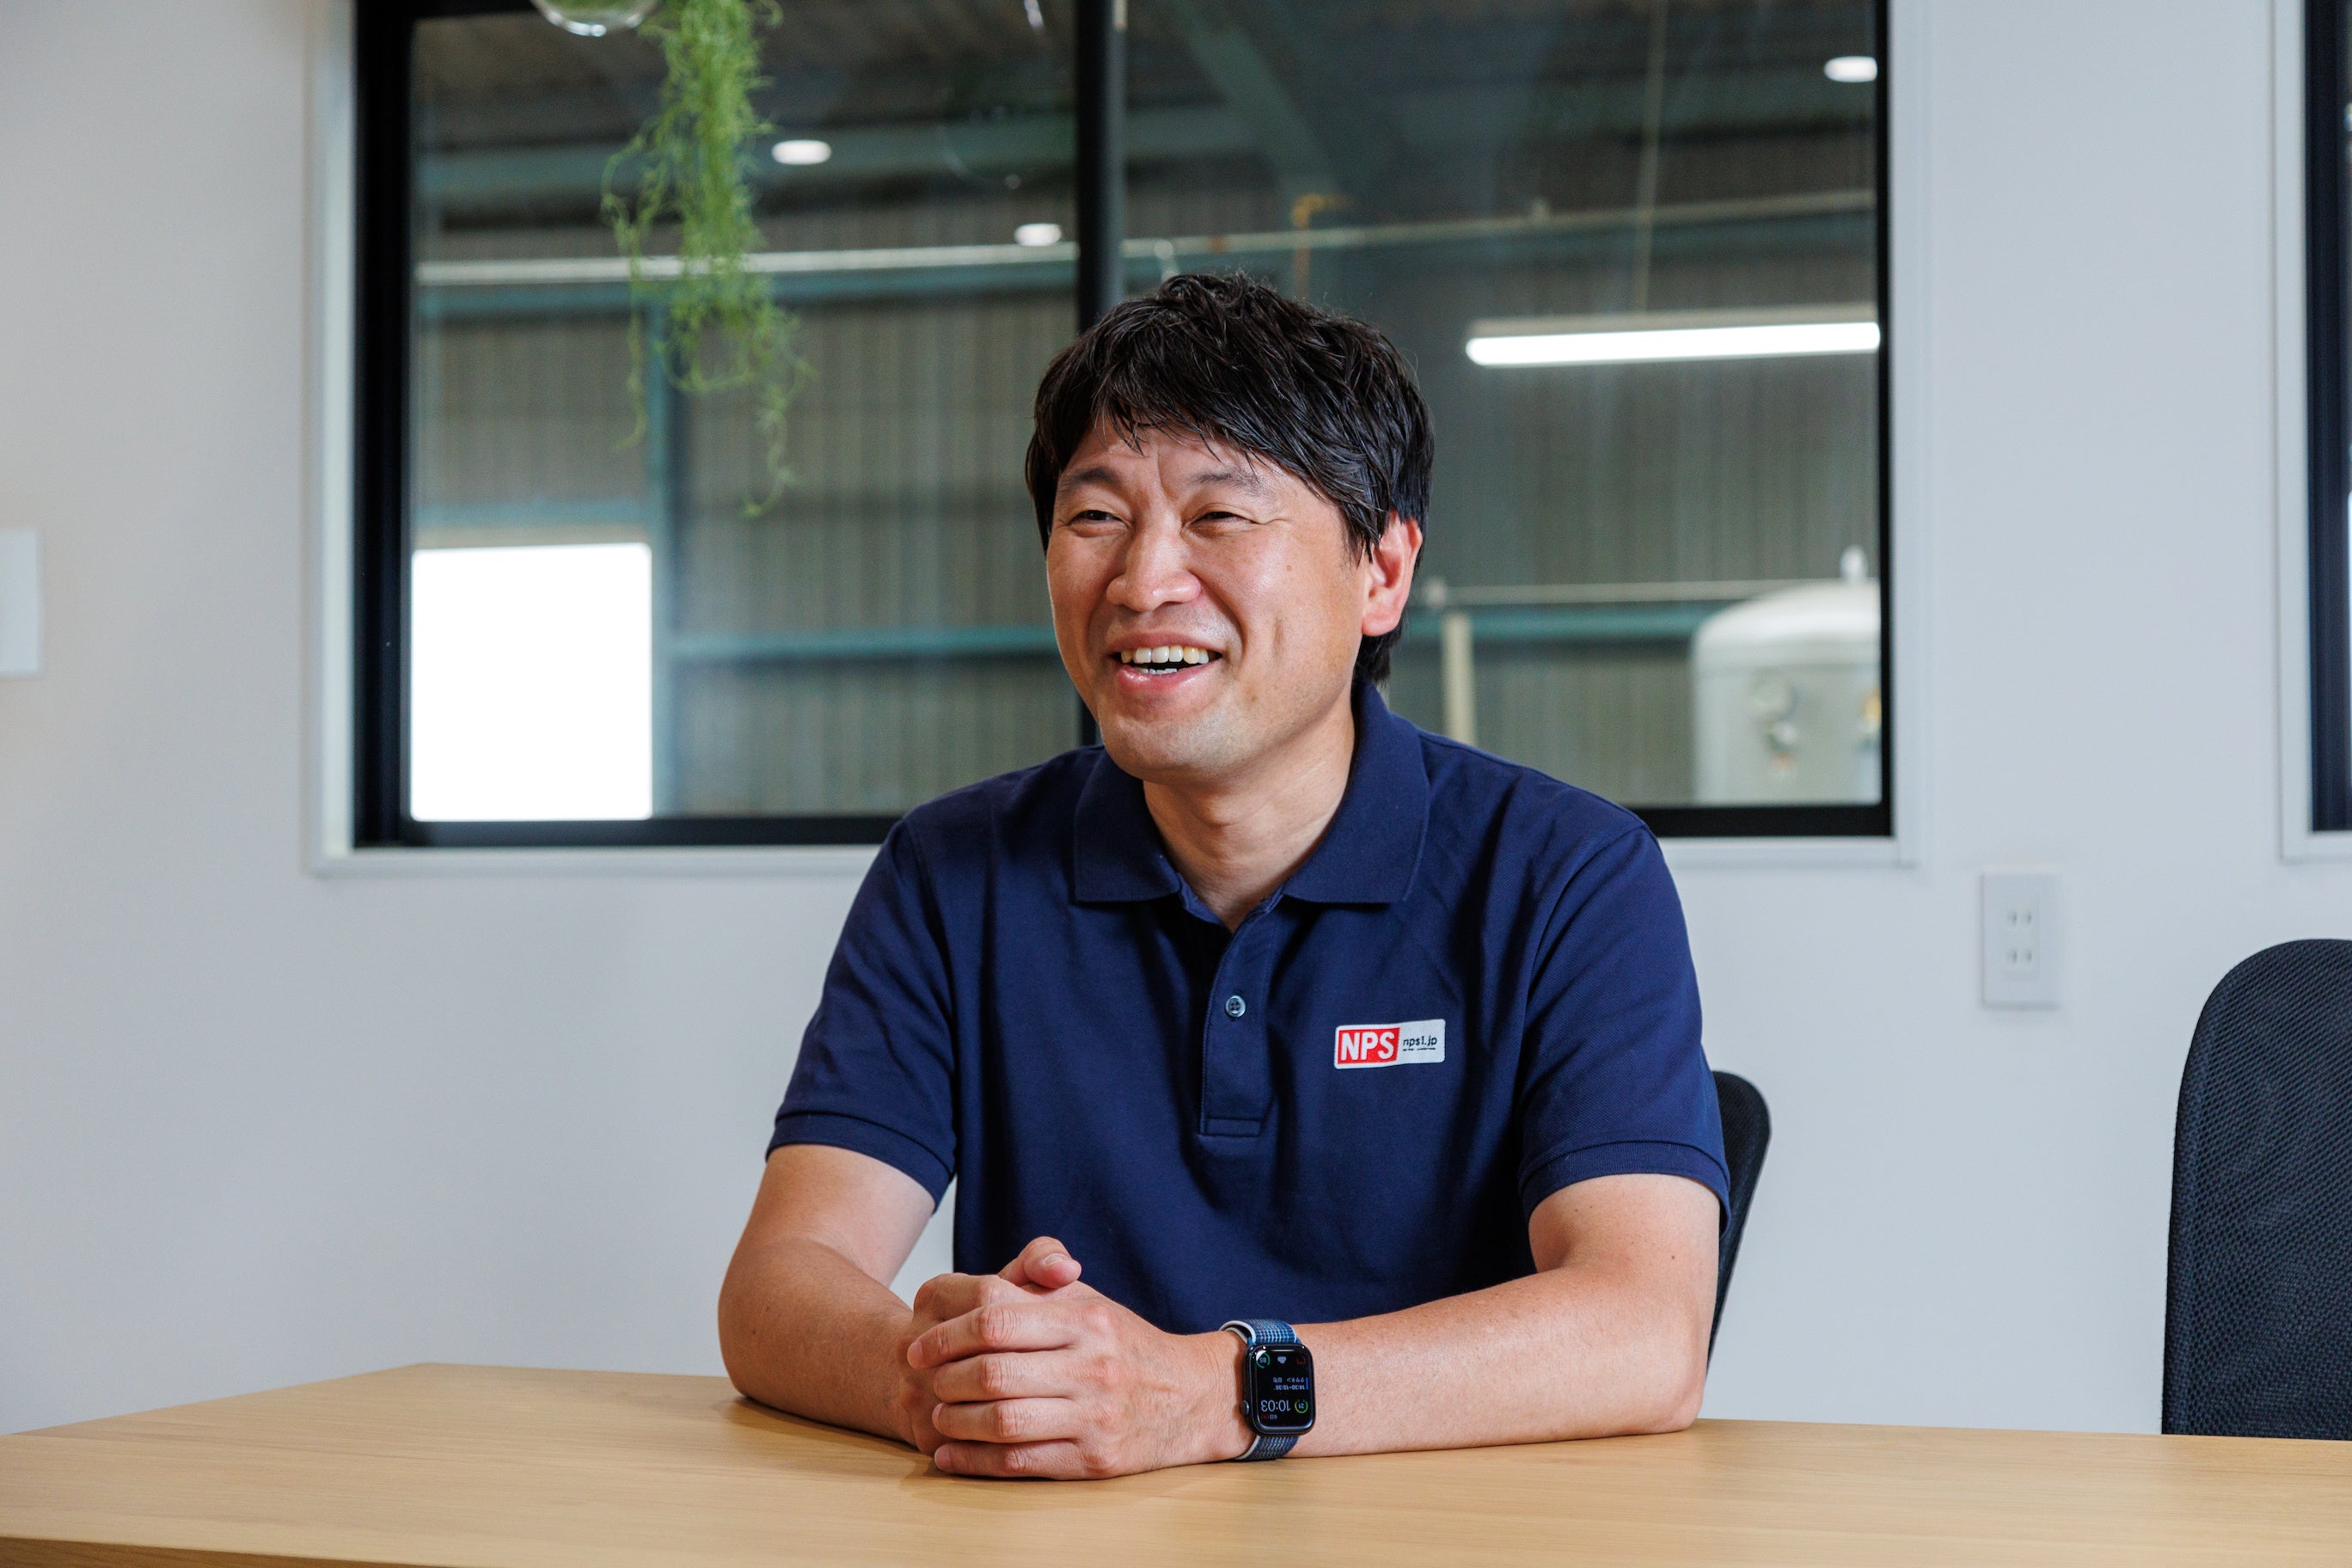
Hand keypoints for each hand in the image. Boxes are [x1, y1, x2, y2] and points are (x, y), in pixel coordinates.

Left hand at [907, 1236, 1252, 1477]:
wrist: (1190, 1397)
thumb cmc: (1123, 1346)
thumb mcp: (1089, 1299)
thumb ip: (1036, 1276)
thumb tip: (973, 1280)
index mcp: (1084, 1318)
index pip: (996, 1316)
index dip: (947, 1331)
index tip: (918, 1344)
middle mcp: (1091, 1365)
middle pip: (993, 1371)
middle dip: (945, 1378)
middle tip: (924, 1380)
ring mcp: (1094, 1416)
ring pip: (1002, 1421)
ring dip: (956, 1422)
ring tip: (937, 1415)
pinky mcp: (1093, 1460)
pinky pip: (1020, 1462)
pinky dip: (975, 1461)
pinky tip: (951, 1455)